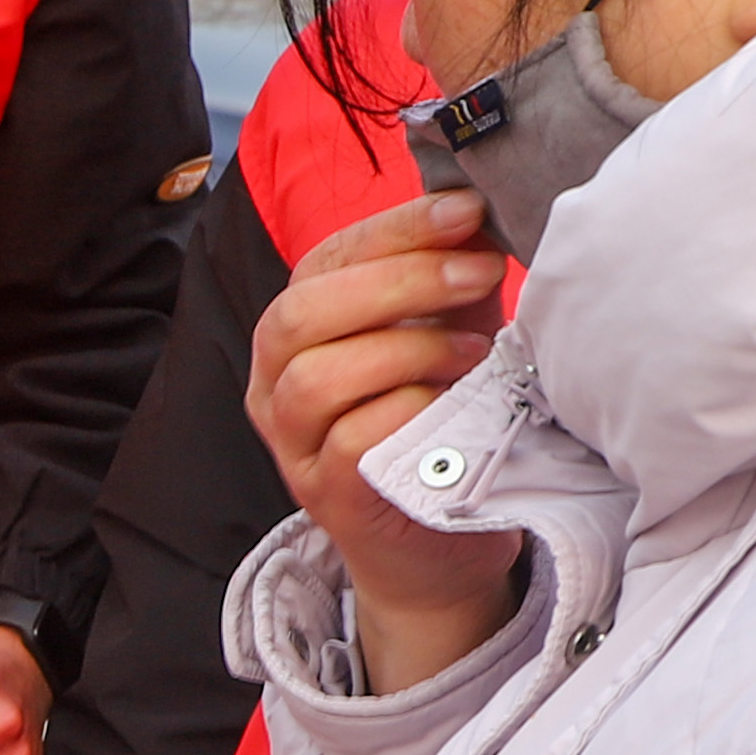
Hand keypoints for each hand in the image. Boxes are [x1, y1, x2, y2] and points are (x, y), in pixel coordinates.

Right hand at [246, 193, 529, 692]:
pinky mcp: (325, 497)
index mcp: (297, 333)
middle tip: (478, 273)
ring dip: (404, 350)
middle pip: (300, 313)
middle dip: (397, 282)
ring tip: (473, 350)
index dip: (392, 229)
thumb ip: (450, 282)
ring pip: (313, 378)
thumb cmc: (440, 428)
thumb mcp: (445, 338)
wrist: (439, 544)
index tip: (464, 210)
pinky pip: (347, 443)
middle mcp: (273, 385)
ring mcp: (292, 446)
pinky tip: (455, 403)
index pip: (321, 261)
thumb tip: (481, 216)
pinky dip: (405, 412)